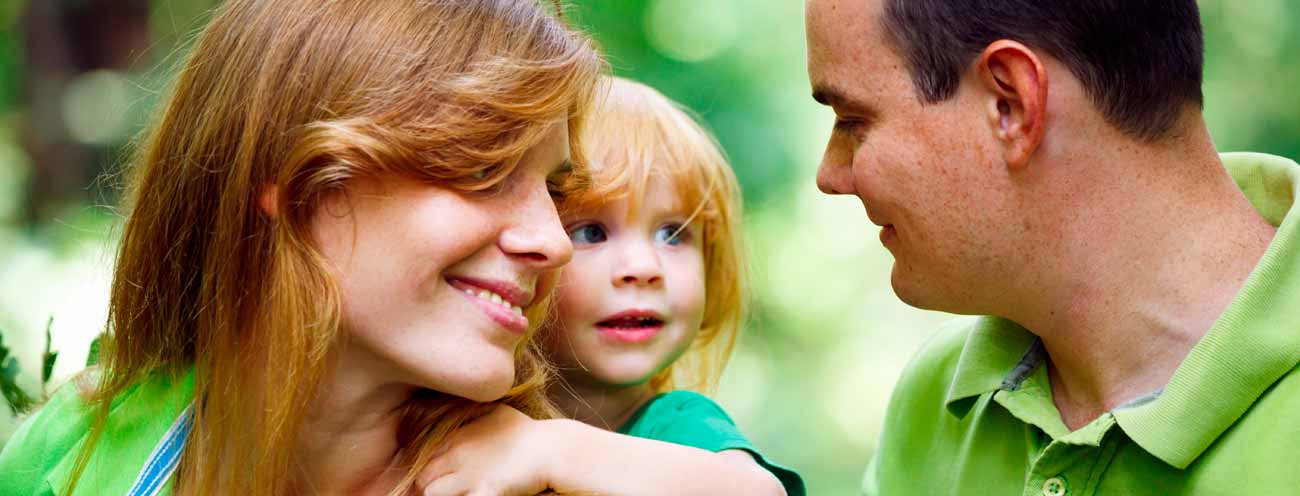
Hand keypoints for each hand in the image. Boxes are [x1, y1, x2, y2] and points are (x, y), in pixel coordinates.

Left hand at [417, 405, 556, 495]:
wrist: (552, 450)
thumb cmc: (525, 432)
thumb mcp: (495, 411)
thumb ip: (469, 414)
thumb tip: (448, 411)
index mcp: (458, 436)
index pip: (422, 455)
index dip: (427, 468)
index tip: (438, 474)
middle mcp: (459, 454)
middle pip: (422, 476)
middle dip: (428, 484)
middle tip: (446, 488)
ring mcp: (470, 476)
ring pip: (431, 492)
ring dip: (440, 495)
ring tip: (458, 494)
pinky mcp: (485, 493)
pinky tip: (475, 495)